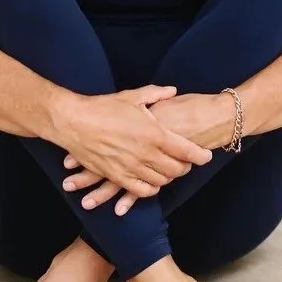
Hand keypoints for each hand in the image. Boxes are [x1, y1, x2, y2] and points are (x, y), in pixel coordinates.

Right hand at [55, 85, 212, 203]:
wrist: (75, 122)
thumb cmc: (104, 107)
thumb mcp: (133, 96)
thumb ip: (156, 94)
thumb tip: (172, 91)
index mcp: (153, 133)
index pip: (185, 150)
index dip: (199, 155)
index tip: (206, 156)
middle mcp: (145, 153)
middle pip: (176, 169)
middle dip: (185, 167)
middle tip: (187, 162)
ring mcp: (131, 167)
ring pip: (160, 181)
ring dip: (169, 177)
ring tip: (170, 170)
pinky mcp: (117, 176)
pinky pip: (141, 190)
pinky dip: (151, 188)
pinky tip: (153, 182)